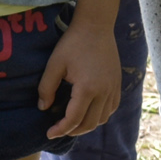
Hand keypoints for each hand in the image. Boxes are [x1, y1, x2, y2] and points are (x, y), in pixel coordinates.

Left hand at [39, 14, 120, 140]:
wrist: (96, 26)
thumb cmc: (73, 43)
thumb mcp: (54, 64)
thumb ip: (47, 88)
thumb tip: (43, 108)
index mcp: (87, 88)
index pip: (73, 119)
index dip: (60, 129)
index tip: (49, 133)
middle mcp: (104, 92)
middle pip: (89, 123)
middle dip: (73, 131)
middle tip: (58, 130)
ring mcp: (113, 88)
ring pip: (102, 118)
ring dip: (87, 125)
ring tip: (72, 123)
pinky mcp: (117, 84)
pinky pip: (111, 108)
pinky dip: (100, 115)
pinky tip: (88, 112)